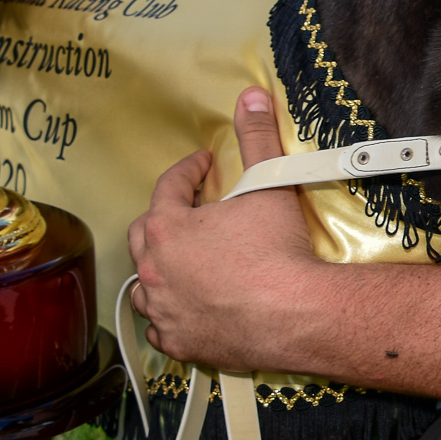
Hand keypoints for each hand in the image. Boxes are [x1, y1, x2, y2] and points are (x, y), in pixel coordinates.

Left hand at [126, 87, 321, 369]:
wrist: (296, 314)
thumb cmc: (277, 251)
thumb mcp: (268, 184)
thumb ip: (256, 136)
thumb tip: (251, 96)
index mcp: (168, 229)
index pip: (167, 187)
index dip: (187, 171)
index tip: (203, 165)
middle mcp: (155, 270)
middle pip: (144, 236)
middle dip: (163, 218)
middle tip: (189, 212)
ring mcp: (165, 310)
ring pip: (144, 285)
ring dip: (157, 270)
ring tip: (179, 263)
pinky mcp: (181, 343)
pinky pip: (160, 329)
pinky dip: (168, 316)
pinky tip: (183, 309)